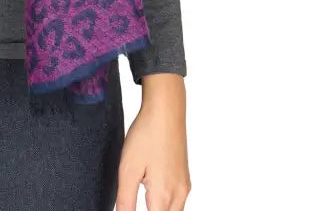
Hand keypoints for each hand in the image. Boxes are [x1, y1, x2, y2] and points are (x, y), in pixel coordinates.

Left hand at [115, 76, 191, 210]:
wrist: (166, 110)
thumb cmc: (146, 135)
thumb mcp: (128, 169)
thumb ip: (125, 200)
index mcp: (163, 196)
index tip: (128, 207)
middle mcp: (179, 194)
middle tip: (132, 203)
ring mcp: (184, 186)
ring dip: (158, 210)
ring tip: (142, 199)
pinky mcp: (185, 177)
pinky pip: (178, 202)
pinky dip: (166, 205)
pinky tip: (152, 192)